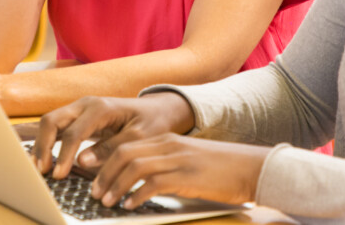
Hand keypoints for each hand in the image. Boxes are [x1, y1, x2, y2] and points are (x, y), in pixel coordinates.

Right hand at [33, 93, 195, 179]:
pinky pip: (57, 126)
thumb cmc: (151, 123)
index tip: (59, 175)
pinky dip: (48, 142)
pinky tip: (46, 160)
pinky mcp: (78, 116)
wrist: (156, 110)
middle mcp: (85, 104)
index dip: (64, 155)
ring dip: (41, 144)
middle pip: (52, 120)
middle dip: (43, 146)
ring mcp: (79, 108)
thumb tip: (82, 161)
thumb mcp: (137, 138)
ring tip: (39, 168)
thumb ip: (111, 149)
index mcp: (101, 108)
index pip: (74, 132)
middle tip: (42, 171)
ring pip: (50, 122)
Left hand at [91, 133, 269, 208]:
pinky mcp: (187, 176)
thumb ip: (164, 167)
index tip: (93, 177)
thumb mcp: (187, 162)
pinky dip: (136, 194)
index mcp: (167, 140)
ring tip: (106, 200)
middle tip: (94, 192)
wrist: (252, 168)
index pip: (125, 145)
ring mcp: (178, 159)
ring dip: (115, 185)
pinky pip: (153, 183)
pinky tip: (130, 205)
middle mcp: (169, 145)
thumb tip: (138, 184)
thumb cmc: (220, 169)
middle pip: (124, 153)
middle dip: (104, 173)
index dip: (105, 161)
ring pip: (134, 167)